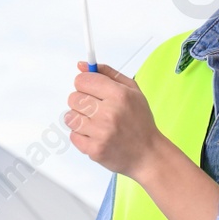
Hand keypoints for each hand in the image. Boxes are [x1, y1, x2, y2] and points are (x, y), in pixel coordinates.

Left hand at [64, 61, 167, 178]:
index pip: (82, 80)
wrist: (148, 155)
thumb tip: (81, 65)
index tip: (90, 89)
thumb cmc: (140, 122)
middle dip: (82, 102)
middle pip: (73, 98)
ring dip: (80, 119)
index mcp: (119, 95)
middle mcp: (109, 113)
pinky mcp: (94, 149)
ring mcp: (100, 133)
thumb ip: (107, 73)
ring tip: (95, 123)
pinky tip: (95, 135)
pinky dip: (81, 135)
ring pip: (70, 117)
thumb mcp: (132, 91)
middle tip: (95, 109)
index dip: (84, 84)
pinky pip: (72, 135)